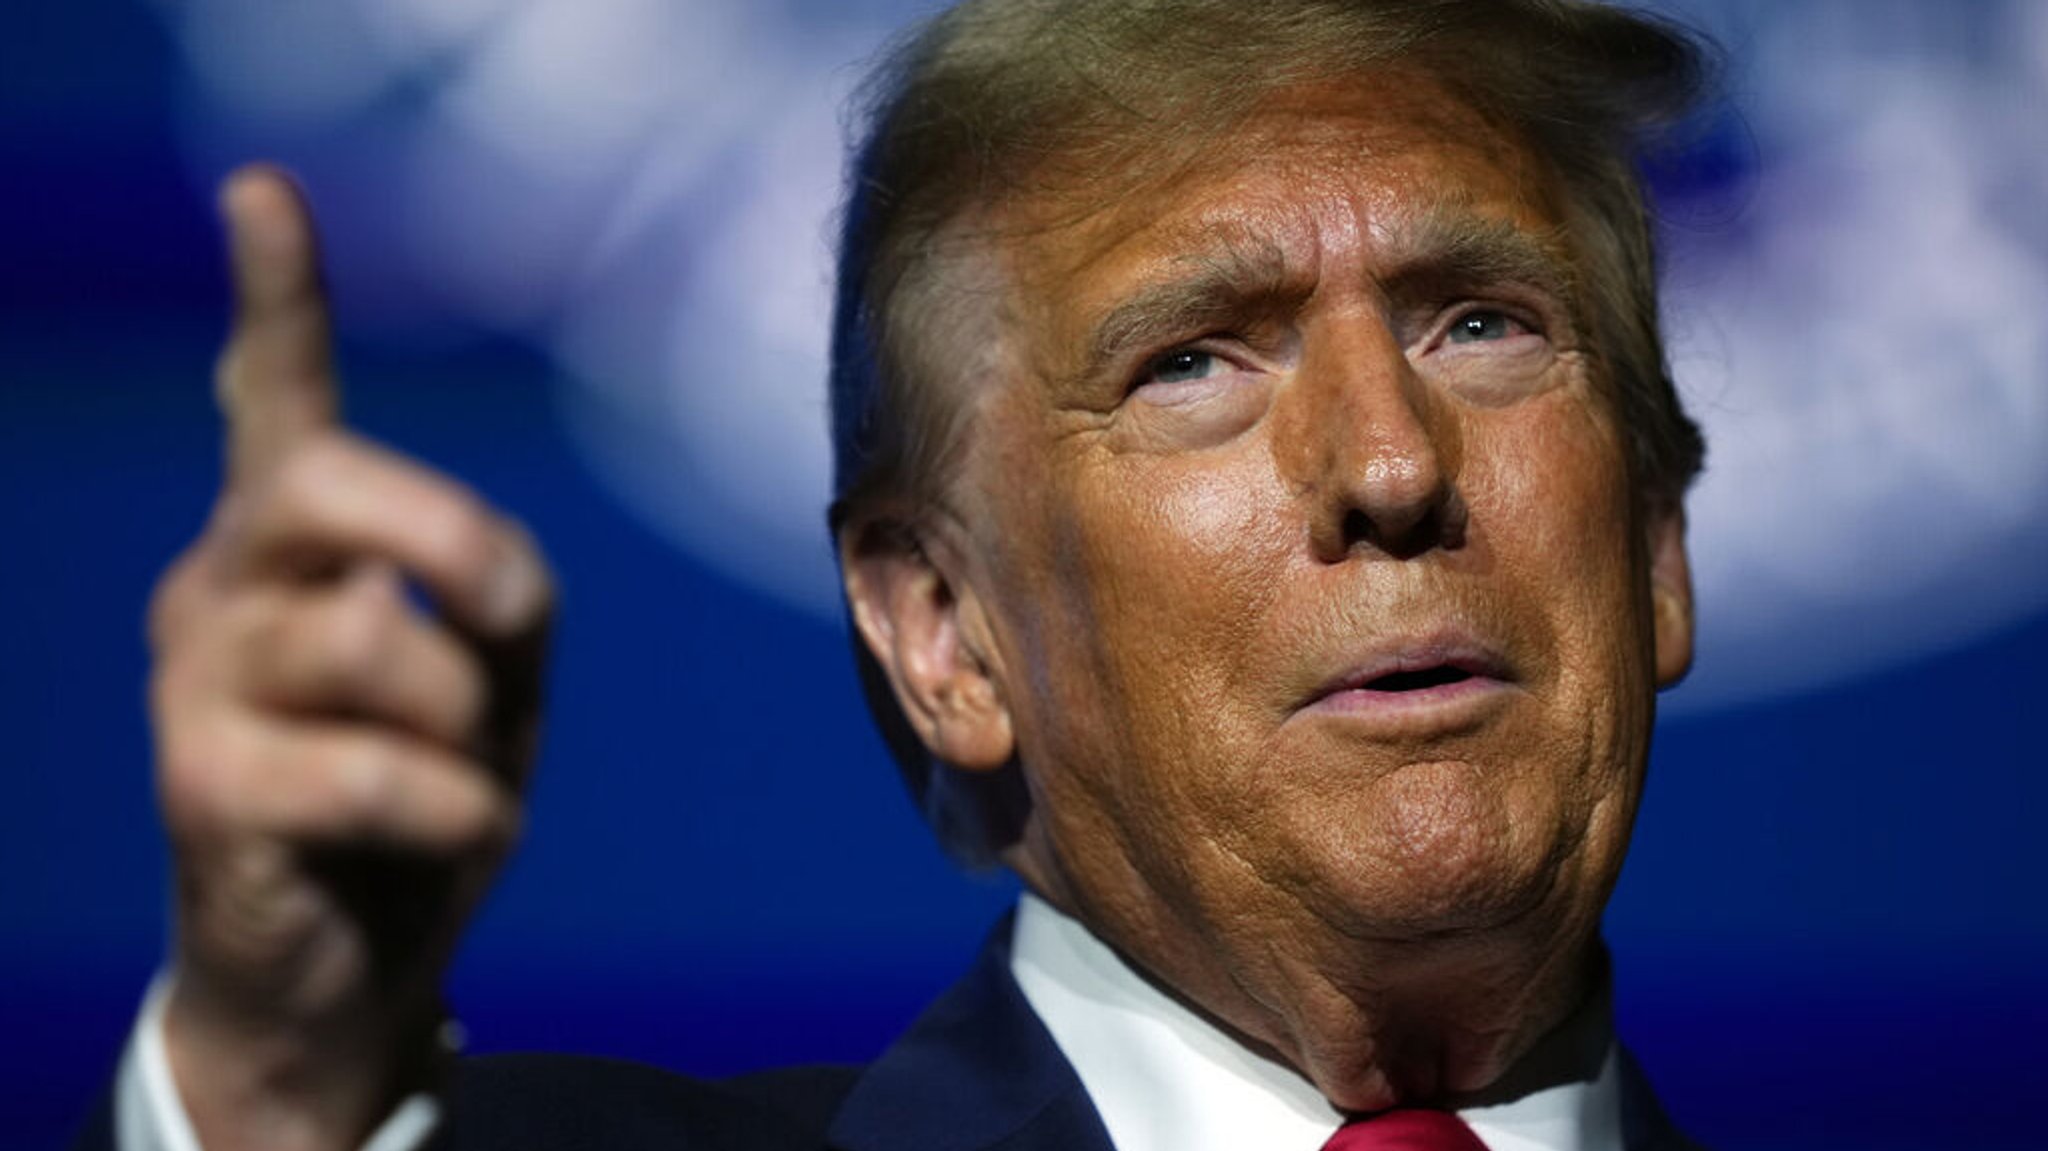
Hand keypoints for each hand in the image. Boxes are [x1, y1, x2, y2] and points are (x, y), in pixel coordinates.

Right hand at [148, 166, 552, 1150]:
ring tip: (462, 776)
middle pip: (326, 481)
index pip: (276, 396)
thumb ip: (482, 598)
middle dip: (456, 542)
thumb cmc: (420, 802)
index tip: (267, 190)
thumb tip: (473, 575)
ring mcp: (198, 680)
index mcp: (293, 543)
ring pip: (379, 640)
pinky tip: (451, 840)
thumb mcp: (486, 682)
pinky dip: (460, 814)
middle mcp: (222, 583)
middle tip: (513, 624)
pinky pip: (379, 772)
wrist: (348, 968)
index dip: (278, 294)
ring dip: (472, 726)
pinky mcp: (201, 784)